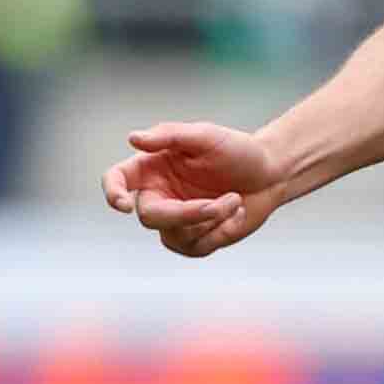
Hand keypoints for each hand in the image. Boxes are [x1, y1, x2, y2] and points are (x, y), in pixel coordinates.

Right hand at [101, 121, 285, 258]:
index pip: (117, 180)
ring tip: (235, 199)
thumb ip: (169, 135)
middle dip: (187, 214)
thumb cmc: (236, 150)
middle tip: (219, 204)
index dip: (113, 193)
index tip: (124, 204)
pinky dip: (221, 230)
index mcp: (152, 168)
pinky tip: (236, 212)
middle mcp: (158, 195)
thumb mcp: (205, 136)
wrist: (270, 174)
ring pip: (175, 235)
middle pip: (150, 217)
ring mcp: (175, 221)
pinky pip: (197, 247)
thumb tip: (133, 138)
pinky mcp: (194, 240)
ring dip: (211, 219)